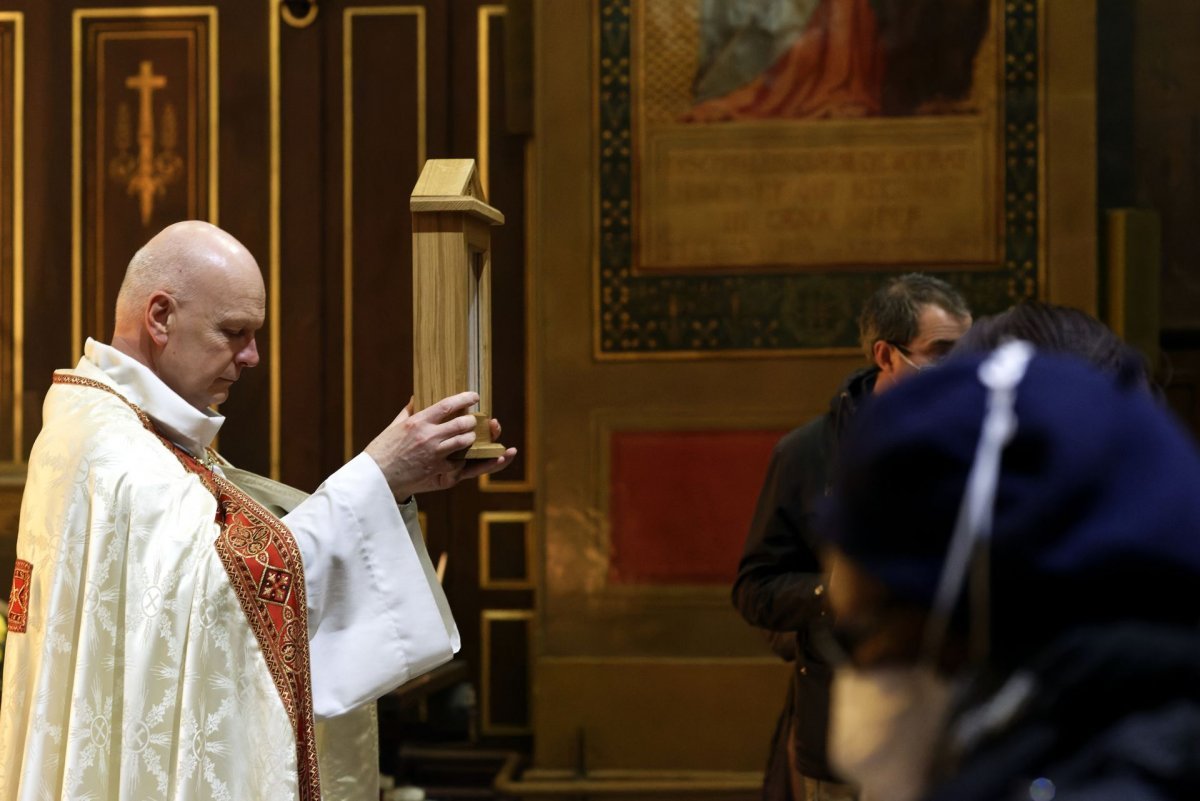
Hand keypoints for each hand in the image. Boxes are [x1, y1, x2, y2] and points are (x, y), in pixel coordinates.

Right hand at [364, 392, 517, 498]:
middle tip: (473, 421)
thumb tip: (416, 397)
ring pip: (466, 444)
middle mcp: (430, 438)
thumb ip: (409, 411)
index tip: (475, 396)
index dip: (465, 399)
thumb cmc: (383, 451)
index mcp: (418, 423)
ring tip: (472, 437)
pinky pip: (464, 467)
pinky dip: (472, 462)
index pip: (448, 405)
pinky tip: (487, 457)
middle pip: (462, 425)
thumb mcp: (394, 426)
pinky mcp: (440, 475)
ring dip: (473, 439)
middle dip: (472, 422)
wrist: (376, 480)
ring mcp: (436, 458)